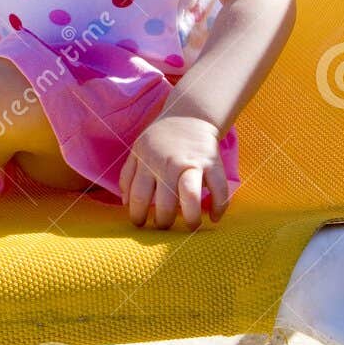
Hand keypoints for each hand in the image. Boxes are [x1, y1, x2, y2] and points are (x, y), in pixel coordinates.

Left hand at [118, 115, 230, 230]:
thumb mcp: (137, 150)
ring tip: (190, 227)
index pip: (138, 196)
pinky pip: (218, 189)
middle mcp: (168, 164)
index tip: (140, 225)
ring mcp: (191, 163)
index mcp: (147, 162)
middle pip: (164, 202)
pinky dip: (219, 207)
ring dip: (190, 217)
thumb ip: (128, 174)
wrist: (190, 115)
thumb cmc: (160, 138)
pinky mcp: (212, 163)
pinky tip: (214, 218)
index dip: (138, 215)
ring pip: (190, 196)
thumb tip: (124, 203)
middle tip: (165, 229)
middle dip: (164, 222)